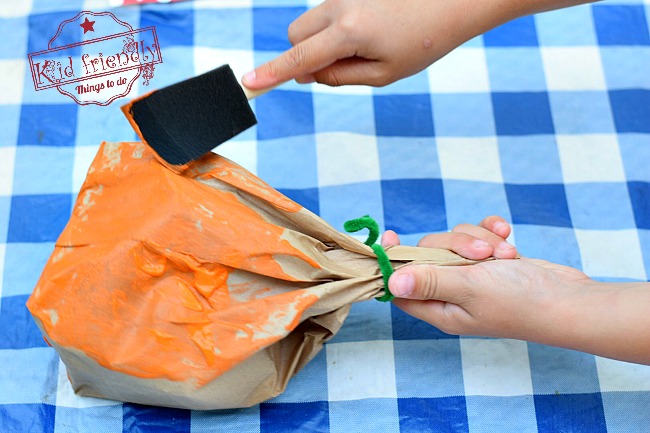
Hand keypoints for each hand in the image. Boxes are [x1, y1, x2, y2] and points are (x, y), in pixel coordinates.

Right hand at [243, 0, 502, 88]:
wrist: (455, 1)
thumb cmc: (423, 41)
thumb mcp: (384, 74)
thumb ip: (339, 76)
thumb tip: (307, 73)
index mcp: (350, 32)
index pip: (300, 57)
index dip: (273, 73)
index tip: (249, 83)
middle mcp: (340, 6)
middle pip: (295, 33)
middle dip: (302, 53)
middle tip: (333, 68)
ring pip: (311, 20)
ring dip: (323, 39)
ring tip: (366, 43)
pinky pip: (330, 10)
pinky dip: (339, 24)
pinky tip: (372, 26)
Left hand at [385, 217, 649, 364]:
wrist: (570, 300)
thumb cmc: (521, 302)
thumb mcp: (469, 289)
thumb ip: (430, 280)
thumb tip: (390, 281)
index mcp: (440, 308)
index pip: (401, 287)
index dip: (392, 263)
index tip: (390, 235)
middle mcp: (453, 293)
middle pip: (429, 255)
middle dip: (455, 245)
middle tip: (482, 255)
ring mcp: (473, 276)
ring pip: (456, 241)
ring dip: (480, 240)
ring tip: (506, 255)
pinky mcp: (492, 262)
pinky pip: (480, 236)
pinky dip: (492, 233)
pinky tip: (508, 237)